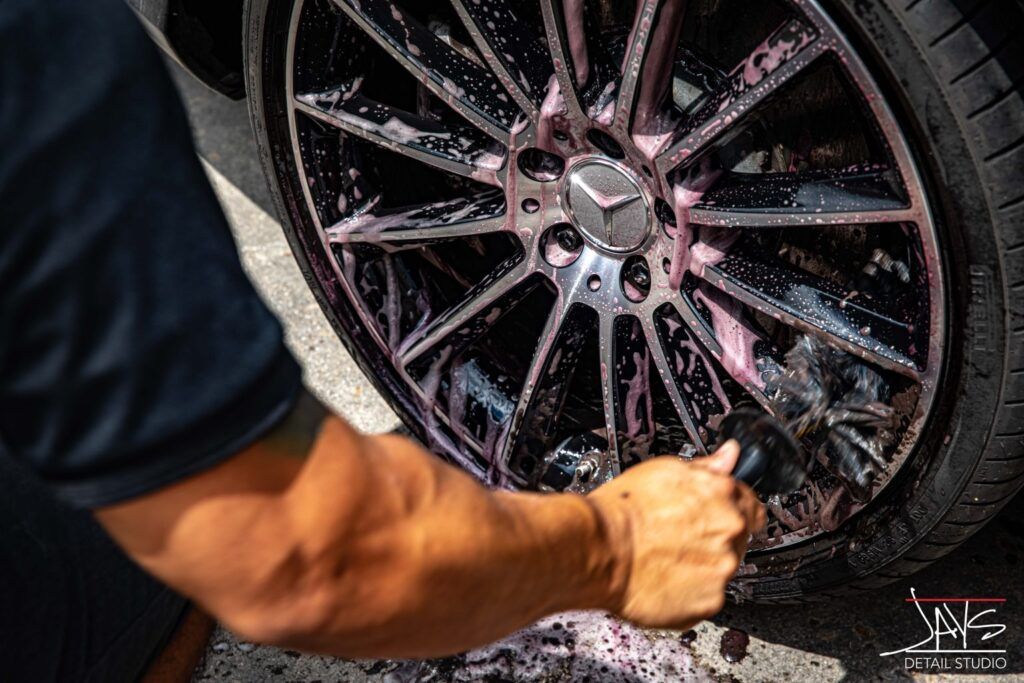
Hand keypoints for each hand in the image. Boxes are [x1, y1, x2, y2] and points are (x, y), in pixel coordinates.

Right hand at [587, 441, 765, 629]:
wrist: (598, 550)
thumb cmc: (622, 511)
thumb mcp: (664, 471)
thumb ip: (706, 467)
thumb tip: (729, 455)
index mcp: (723, 495)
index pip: (752, 504)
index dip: (731, 510)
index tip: (715, 516)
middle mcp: (729, 531)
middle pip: (736, 538)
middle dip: (712, 538)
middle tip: (678, 537)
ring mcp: (722, 569)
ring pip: (721, 567)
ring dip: (702, 565)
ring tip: (666, 558)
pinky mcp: (709, 601)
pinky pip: (707, 596)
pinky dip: (690, 591)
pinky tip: (666, 577)